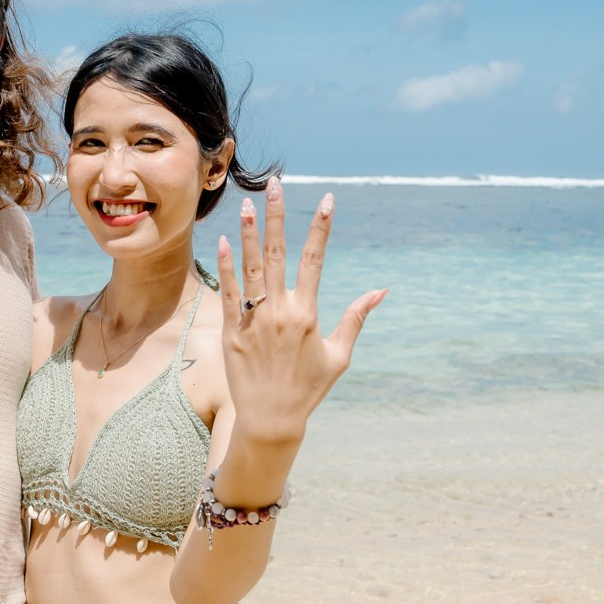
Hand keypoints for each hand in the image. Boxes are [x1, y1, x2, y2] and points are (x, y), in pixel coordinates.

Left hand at [215, 179, 383, 442]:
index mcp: (307, 313)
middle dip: (276, 215)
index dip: (320, 227)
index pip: (315, 260)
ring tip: (246, 204)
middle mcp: (280, 311)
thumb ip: (355, 318)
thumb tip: (379, 291)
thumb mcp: (338, 355)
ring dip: (247, 233)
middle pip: (278, 253)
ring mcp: (253, 320)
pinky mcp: (230, 331)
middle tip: (273, 185)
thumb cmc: (308, 388)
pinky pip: (228, 292)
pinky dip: (226, 266)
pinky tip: (224, 241)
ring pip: (250, 267)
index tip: (326, 200)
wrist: (271, 419)